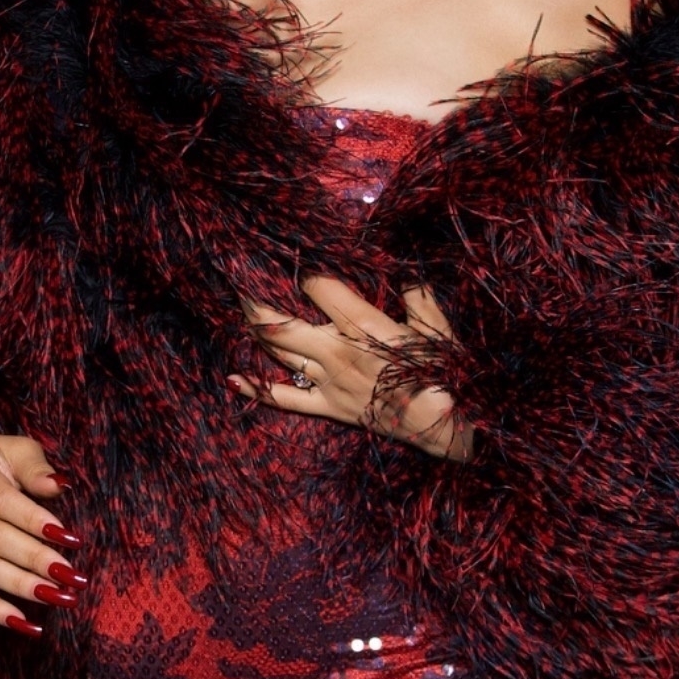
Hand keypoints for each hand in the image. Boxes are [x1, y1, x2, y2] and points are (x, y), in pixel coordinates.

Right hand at [0, 431, 81, 634]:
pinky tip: (29, 625)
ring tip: (61, 598)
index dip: (34, 521)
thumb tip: (60, 486)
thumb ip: (37, 469)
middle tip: (72, 576)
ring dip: (22, 587)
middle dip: (35, 559)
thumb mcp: (16, 450)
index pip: (2, 501)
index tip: (70, 538)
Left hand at [233, 277, 471, 457]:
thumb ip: (416, 292)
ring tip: (241, 309)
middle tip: (239, 279)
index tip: (290, 255)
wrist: (444, 424)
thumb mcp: (436, 324)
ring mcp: (328, 381)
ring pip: (278, 352)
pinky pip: (286, 399)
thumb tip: (403, 267)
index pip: (317, 287)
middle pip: (281, 321)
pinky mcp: (329, 406)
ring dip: (255, 330)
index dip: (301, 269)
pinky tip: (234, 378)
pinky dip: (258, 389)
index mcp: (362, 325)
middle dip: (256, 299)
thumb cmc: (442, 370)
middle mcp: (336, 351)